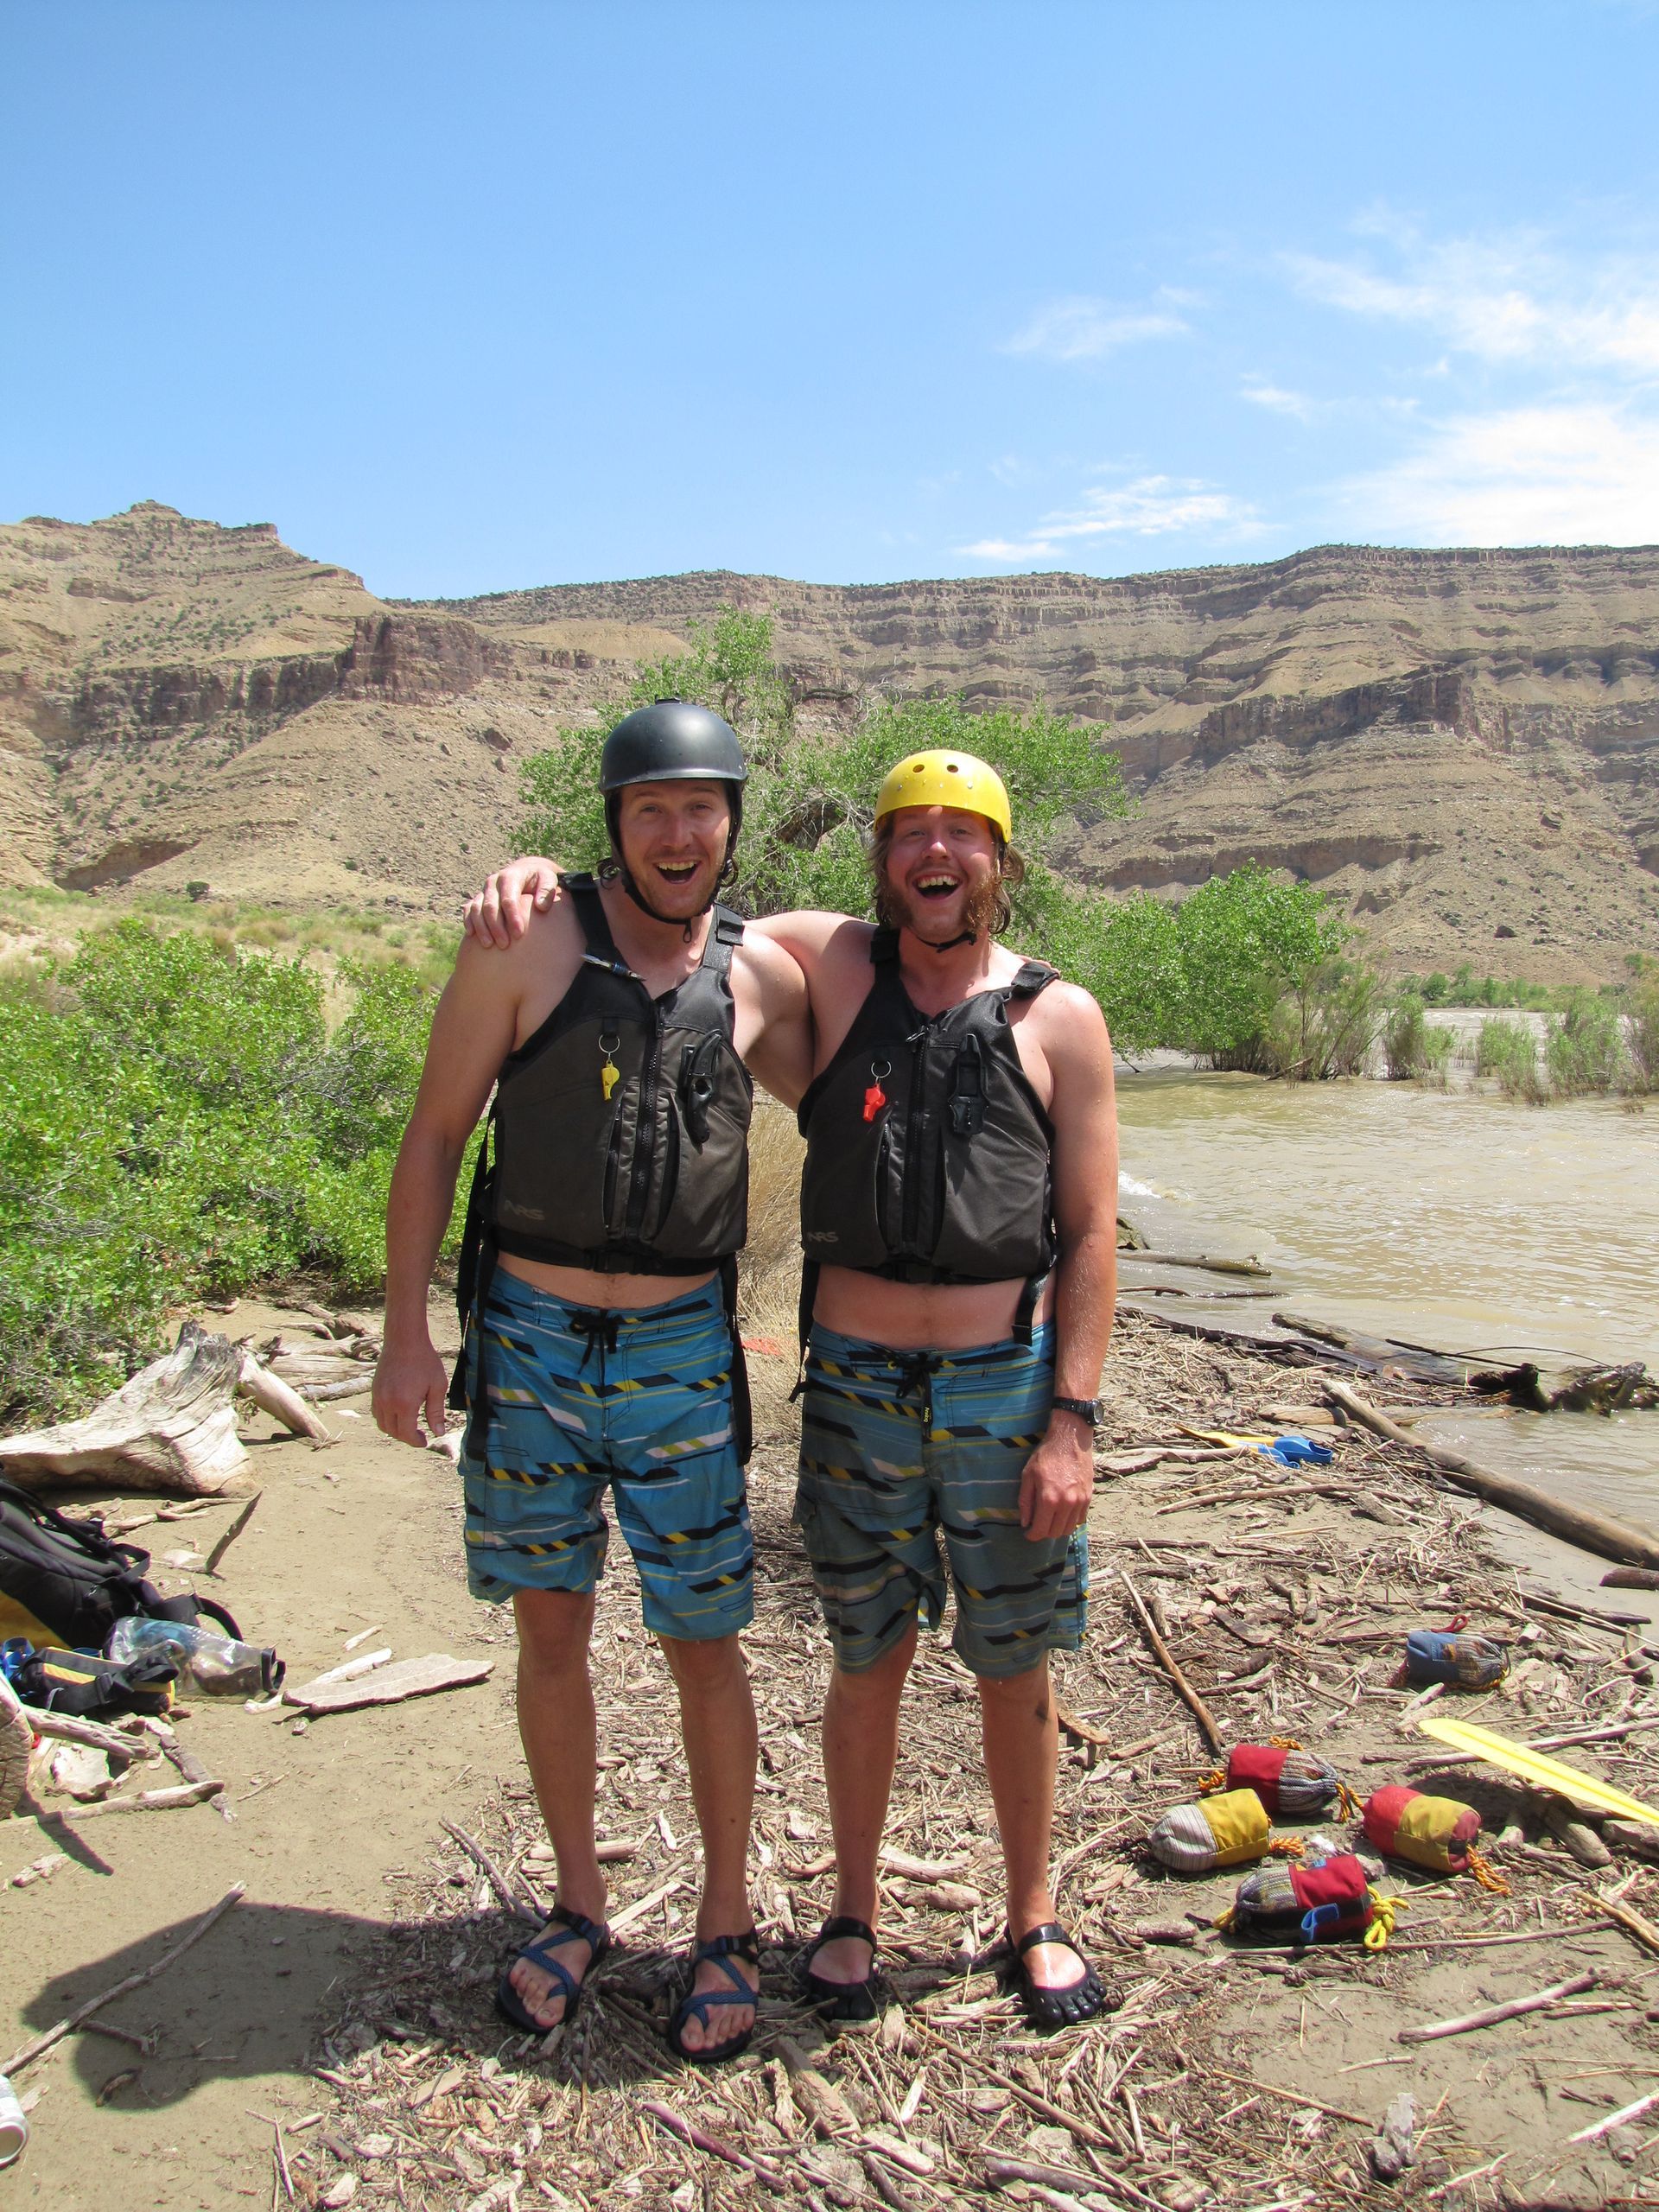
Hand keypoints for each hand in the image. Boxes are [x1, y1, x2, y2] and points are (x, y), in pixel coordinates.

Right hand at [372, 1334, 451, 1447]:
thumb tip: (438, 1433)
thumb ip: (436, 1412)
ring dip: (395, 1430)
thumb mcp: (437, 1386)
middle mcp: (387, 1403)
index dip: (416, 1442)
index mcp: (404, 1404)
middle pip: (393, 1431)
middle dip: (406, 1437)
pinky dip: (386, 1419)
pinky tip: (398, 1414)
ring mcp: (378, 1396)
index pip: (406, 1433)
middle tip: (420, 1435)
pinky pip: (376, 1412)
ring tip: (409, 1426)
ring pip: (382, 1424)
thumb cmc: (424, 1361)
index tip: (425, 1442)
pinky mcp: (374, 1390)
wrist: (405, 1340)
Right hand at [463, 859, 561, 947]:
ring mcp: (484, 890)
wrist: (527, 871)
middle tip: (505, 945)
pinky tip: (471, 935)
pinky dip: (469, 921)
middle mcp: (494, 882)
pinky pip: (469, 909)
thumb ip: (547, 891)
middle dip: (496, 926)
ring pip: (476, 908)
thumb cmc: (540, 879)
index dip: (513, 917)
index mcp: (510, 876)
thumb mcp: (549, 879)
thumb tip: (541, 906)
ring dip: (481, 927)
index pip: (509, 899)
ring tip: (488, 945)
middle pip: (490, 906)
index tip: (519, 935)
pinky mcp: (479, 897)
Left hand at [1018, 1418, 1094, 1542]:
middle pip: (1055, 1533)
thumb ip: (1025, 1501)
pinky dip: (1070, 1520)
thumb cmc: (1046, 1455)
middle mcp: (1066, 1504)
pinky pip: (1080, 1519)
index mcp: (1049, 1499)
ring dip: (1058, 1528)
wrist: (1070, 1439)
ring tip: (1049, 1519)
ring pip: (1069, 1528)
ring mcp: (1080, 1501)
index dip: (1032, 1535)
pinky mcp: (1089, 1497)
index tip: (1028, 1533)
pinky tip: (1062, 1512)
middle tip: (1037, 1525)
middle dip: (1044, 1533)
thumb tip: (1025, 1522)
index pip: (1041, 1530)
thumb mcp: (1028, 1475)